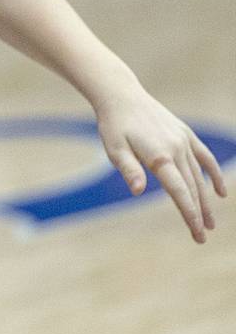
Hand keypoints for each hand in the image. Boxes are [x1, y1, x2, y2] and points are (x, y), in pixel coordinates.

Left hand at [97, 91, 225, 242]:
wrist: (122, 96)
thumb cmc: (114, 125)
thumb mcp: (114, 149)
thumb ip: (129, 170)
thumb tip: (138, 191)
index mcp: (159, 156)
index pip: (179, 191)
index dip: (189, 213)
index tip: (196, 233)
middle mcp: (176, 149)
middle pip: (192, 188)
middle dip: (198, 214)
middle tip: (202, 237)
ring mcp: (184, 141)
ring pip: (199, 176)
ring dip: (206, 200)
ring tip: (210, 222)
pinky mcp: (186, 134)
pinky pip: (205, 157)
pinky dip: (213, 174)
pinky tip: (220, 192)